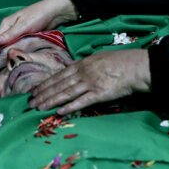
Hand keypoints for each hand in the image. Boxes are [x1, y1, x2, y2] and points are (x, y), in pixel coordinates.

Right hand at [0, 0, 78, 70]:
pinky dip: (11, 56)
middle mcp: (9, 30)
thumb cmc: (38, 15)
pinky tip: (11, 64)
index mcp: (6, 25)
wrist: (54, 13)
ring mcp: (16, 35)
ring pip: (6, 49)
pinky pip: (15, 49)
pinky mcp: (24, 39)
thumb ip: (11, 34)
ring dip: (2, 59)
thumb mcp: (24, 24)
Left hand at [29, 49, 151, 114]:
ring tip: (39, 107)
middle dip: (44, 93)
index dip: (46, 83)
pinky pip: (81, 101)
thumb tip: (74, 68)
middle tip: (31, 101)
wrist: (136, 66)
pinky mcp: (99, 94)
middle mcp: (83, 73)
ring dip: (51, 101)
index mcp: (83, 64)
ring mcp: (90, 83)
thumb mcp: (99, 57)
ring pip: (66, 93)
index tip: (35, 90)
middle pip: (59, 85)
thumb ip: (85, 63)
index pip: (59, 75)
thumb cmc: (120, 60)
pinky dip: (69, 107)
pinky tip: (59, 111)